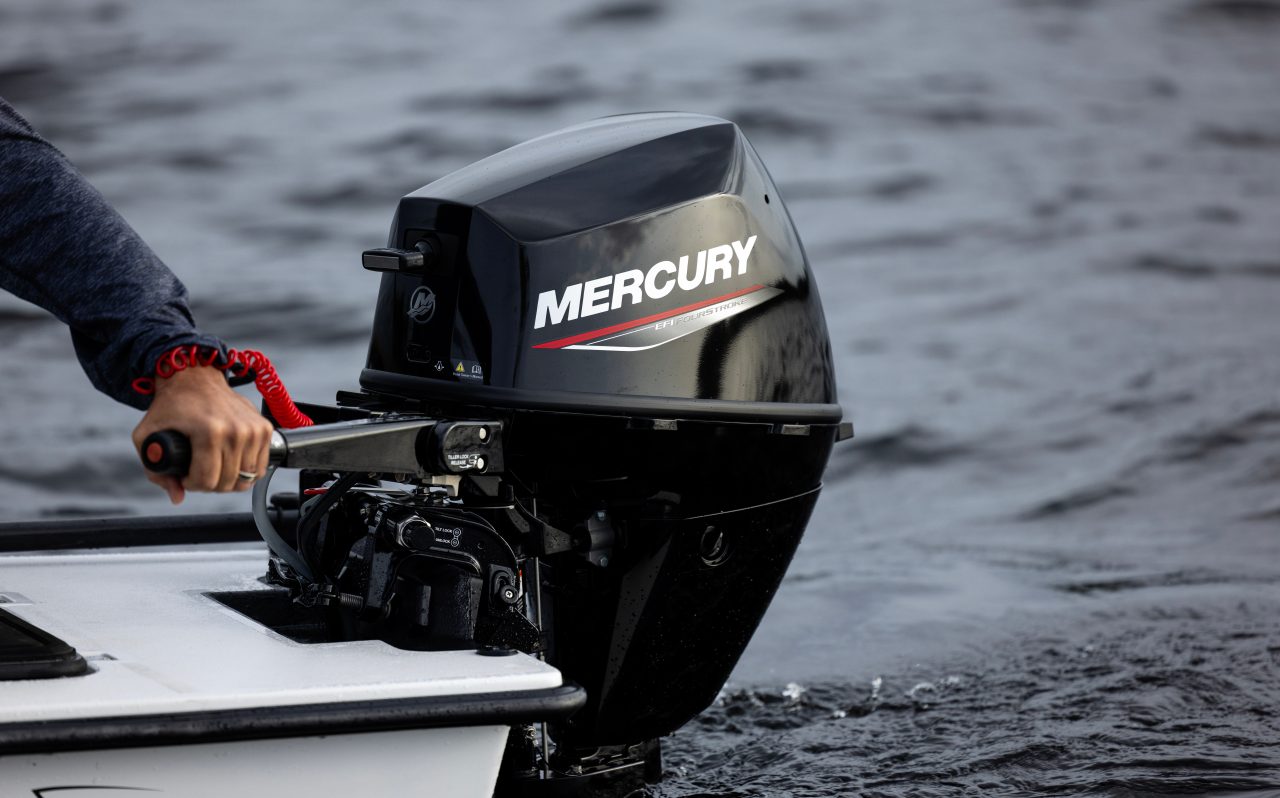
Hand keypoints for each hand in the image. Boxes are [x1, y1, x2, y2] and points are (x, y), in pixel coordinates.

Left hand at [132, 366, 274, 503]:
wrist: (196, 377)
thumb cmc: (170, 406)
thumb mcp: (147, 435)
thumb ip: (156, 471)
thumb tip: (177, 497)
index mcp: (210, 431)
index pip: (206, 480)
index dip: (191, 484)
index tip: (184, 475)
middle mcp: (237, 431)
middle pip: (227, 482)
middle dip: (209, 484)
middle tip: (197, 471)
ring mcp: (254, 430)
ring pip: (246, 478)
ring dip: (228, 479)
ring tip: (213, 466)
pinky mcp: (265, 429)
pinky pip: (259, 467)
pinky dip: (245, 471)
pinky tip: (229, 461)